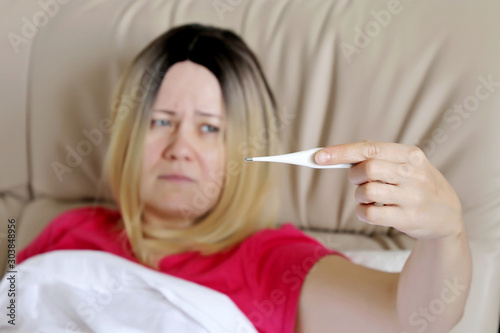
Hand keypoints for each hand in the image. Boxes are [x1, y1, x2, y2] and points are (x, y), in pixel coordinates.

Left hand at [315, 141, 463, 239]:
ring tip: (369, 198)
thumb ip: (379, 159)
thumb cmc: (416, 185)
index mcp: (411, 155)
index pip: (371, 149)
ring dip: (359, 196)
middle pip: (368, 169)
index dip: (342, 152)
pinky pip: (370, 214)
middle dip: (354, 176)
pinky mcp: (408, 218)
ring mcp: (412, 197)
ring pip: (367, 191)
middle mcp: (413, 173)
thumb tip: (338, 156)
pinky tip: (371, 211)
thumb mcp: (407, 165)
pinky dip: (362, 212)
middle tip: (358, 181)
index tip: (318, 156)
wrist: (447, 216)